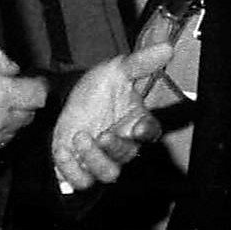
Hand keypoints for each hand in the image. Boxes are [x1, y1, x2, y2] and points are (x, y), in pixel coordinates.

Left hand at [52, 41, 173, 192]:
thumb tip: (167, 48)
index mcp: (136, 122)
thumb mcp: (118, 70)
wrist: (68, 97)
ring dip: (94, 160)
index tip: (138, 128)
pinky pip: (80, 181)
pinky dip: (71, 170)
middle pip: (127, 156)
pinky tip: (64, 151)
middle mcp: (122, 144)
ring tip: (80, 138)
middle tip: (102, 134)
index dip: (146, 132)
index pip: (150, 131)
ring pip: (108, 174)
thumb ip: (141, 62)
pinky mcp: (79, 167)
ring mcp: (101, 158)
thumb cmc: (100, 87)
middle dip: (115, 148)